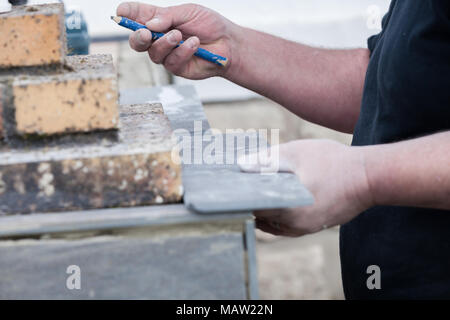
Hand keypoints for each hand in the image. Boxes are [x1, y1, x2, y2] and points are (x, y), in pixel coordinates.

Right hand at [116, 2, 238, 78]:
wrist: (228, 43)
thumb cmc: (209, 25)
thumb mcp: (189, 12)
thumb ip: (168, 16)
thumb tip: (150, 24)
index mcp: (158, 21)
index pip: (137, 17)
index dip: (127, 14)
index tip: (122, 11)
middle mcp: (159, 39)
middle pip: (137, 42)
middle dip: (138, 37)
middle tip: (145, 33)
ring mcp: (167, 55)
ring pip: (154, 53)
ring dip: (165, 43)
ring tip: (179, 35)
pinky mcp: (177, 68)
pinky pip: (172, 62)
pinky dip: (183, 51)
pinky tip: (194, 43)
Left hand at [238, 140, 373, 236]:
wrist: (370, 176)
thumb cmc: (333, 162)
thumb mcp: (296, 154)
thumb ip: (266, 161)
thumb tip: (241, 166)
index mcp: (287, 209)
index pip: (252, 209)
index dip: (240, 197)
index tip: (234, 186)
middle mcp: (295, 226)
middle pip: (262, 218)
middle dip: (252, 202)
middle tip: (244, 185)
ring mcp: (306, 228)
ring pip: (275, 223)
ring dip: (266, 209)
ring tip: (261, 189)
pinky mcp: (316, 226)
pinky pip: (289, 223)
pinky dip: (280, 212)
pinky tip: (279, 197)